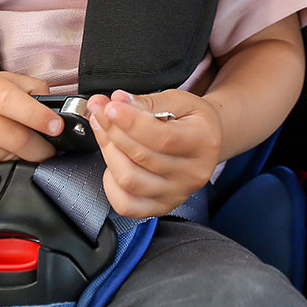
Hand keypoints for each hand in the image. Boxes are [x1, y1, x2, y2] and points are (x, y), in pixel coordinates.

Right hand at [0, 70, 62, 165]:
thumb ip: (24, 88)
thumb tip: (55, 105)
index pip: (13, 101)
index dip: (38, 116)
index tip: (57, 127)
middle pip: (15, 138)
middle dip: (40, 149)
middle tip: (50, 150)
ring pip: (5, 156)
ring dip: (20, 157)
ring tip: (19, 149)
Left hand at [87, 89, 222, 218]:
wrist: (207, 141)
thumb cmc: (193, 120)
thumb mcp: (179, 100)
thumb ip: (148, 101)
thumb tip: (118, 101)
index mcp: (202, 142)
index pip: (162, 138)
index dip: (130, 122)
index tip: (111, 107)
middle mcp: (191, 173)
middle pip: (140, 157)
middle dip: (112, 130)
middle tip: (99, 109)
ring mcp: (176, 193)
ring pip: (129, 180)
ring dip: (108, 151)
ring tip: (103, 130)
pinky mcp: (161, 206)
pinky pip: (126, 204)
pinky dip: (110, 183)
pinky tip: (113, 161)